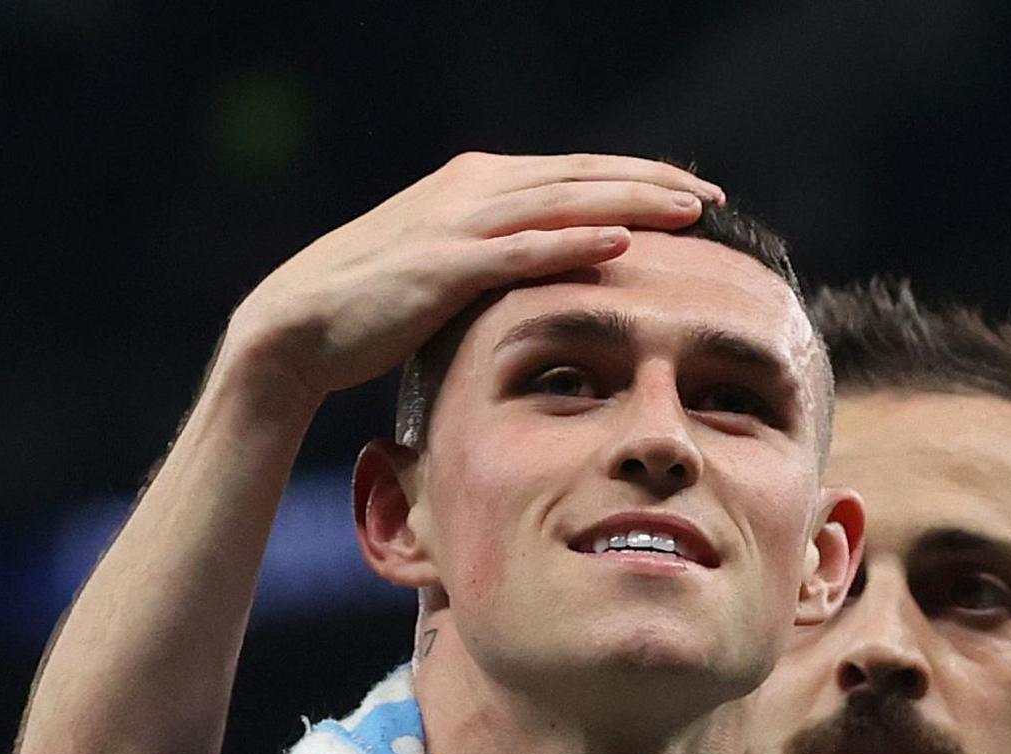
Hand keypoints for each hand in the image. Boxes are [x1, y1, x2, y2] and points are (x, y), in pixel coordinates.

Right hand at [219, 152, 724, 399]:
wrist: (297, 326)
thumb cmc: (377, 305)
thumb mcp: (452, 266)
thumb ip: (502, 254)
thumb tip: (559, 268)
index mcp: (477, 185)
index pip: (575, 171)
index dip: (637, 176)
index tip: (692, 190)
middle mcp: (473, 190)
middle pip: (583, 176)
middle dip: (652, 182)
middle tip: (713, 197)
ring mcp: (458, 224)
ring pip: (564, 203)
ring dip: (632, 202)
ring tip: (690, 211)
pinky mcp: (444, 266)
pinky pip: (522, 250)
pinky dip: (573, 242)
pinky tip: (621, 242)